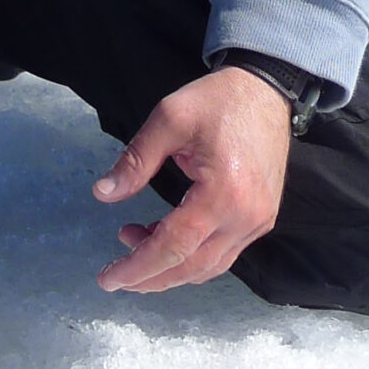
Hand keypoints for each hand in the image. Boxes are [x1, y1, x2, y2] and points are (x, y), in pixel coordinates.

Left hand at [92, 66, 292, 292]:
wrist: (266, 89)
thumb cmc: (217, 100)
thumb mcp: (168, 119)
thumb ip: (136, 161)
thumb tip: (103, 194)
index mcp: (223, 193)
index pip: (173, 246)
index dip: (137, 266)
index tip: (108, 279)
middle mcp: (246, 217)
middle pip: (192, 267)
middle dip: (150, 277)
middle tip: (115, 273)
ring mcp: (259, 221)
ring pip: (210, 266)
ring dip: (170, 267)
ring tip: (133, 241)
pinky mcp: (262, 218)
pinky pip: (224, 252)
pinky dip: (192, 255)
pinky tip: (165, 235)